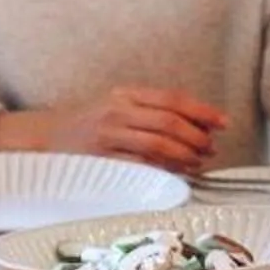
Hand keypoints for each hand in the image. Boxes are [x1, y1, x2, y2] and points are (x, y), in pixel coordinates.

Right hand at [0, 86, 229, 172]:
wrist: (46, 137)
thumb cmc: (90, 124)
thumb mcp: (119, 107)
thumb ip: (153, 112)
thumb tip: (200, 126)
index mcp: (125, 94)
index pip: (172, 98)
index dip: (201, 111)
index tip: (223, 122)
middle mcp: (117, 111)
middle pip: (168, 121)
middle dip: (196, 136)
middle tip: (211, 148)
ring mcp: (107, 136)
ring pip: (157, 144)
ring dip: (184, 154)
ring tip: (197, 162)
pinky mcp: (101, 160)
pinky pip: (139, 165)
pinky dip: (162, 170)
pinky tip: (175, 174)